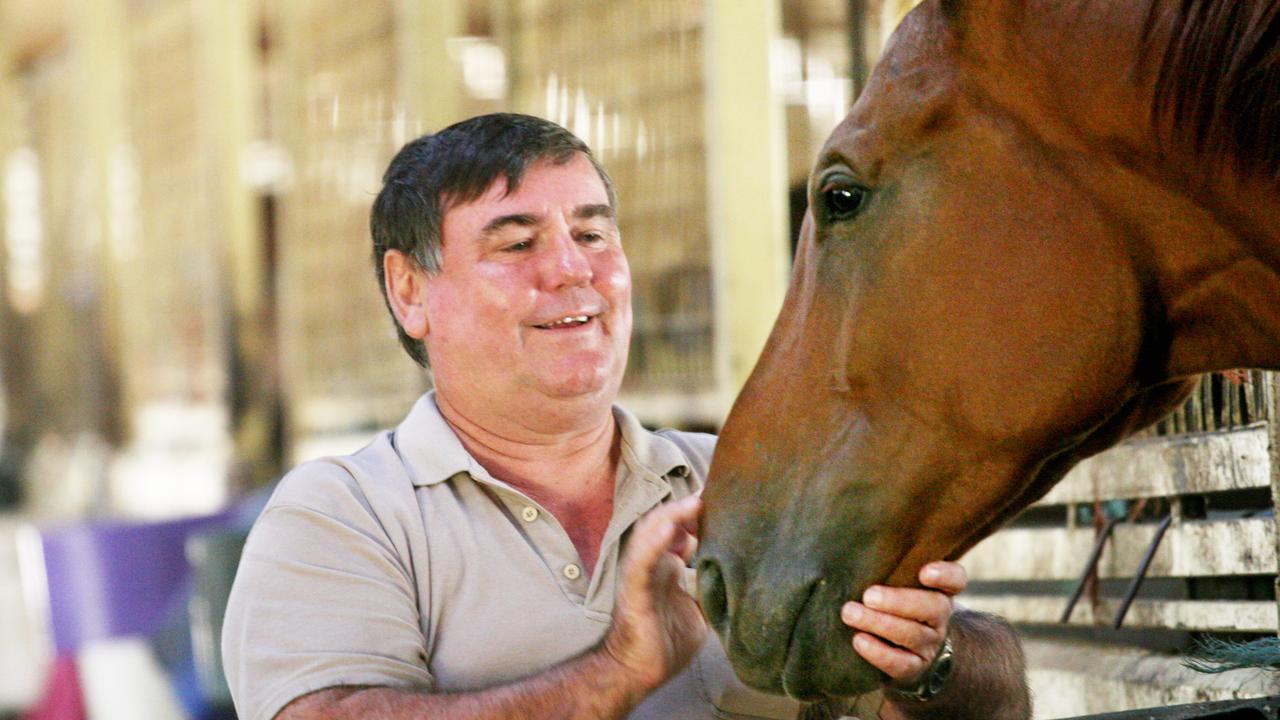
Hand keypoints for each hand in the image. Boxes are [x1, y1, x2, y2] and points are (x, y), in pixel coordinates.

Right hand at [602, 495, 707, 691]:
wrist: (638, 671)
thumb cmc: (666, 641)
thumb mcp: (699, 608)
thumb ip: (711, 587)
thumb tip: (740, 573)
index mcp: (667, 564)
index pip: (683, 529)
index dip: (700, 513)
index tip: (726, 496)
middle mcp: (653, 562)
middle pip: (667, 522)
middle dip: (689, 506)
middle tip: (715, 490)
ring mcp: (641, 573)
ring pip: (651, 534)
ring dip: (672, 516)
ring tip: (695, 502)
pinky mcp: (634, 590)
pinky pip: (641, 563)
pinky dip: (652, 544)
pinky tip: (666, 531)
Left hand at [840, 561, 966, 686]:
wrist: (906, 649)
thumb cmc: (894, 603)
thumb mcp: (899, 583)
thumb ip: (890, 569)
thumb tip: (855, 556)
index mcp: (940, 590)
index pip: (955, 579)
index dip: (944, 576)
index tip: (924, 572)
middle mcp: (939, 617)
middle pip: (933, 607)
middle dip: (898, 601)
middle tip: (868, 595)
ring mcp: (929, 644)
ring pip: (913, 634)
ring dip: (879, 623)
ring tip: (850, 613)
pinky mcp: (914, 667)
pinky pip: (901, 663)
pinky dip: (878, 652)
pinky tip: (858, 640)